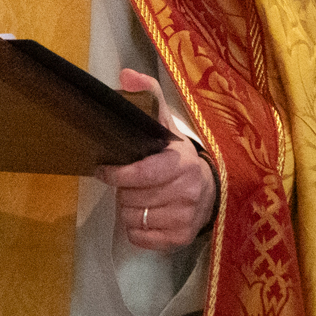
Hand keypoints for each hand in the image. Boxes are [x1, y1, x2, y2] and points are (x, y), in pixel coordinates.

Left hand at [95, 68, 216, 251]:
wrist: (211, 190)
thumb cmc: (179, 156)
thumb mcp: (166, 123)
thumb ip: (148, 95)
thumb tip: (125, 76)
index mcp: (182, 163)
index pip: (144, 174)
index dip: (118, 174)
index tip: (104, 169)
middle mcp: (187, 192)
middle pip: (132, 198)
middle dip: (124, 190)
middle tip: (130, 182)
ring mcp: (185, 218)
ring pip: (132, 219)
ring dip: (128, 208)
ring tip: (139, 197)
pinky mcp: (181, 239)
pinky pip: (139, 238)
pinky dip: (135, 228)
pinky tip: (146, 214)